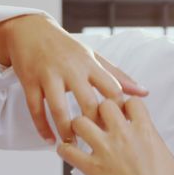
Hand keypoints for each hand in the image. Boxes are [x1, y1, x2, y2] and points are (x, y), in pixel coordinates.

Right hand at [0, 15, 146, 142]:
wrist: (31, 29)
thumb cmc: (67, 48)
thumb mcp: (94, 57)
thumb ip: (118, 76)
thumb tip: (144, 93)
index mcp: (90, 64)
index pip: (111, 89)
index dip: (118, 112)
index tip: (119, 128)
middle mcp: (71, 69)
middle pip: (88, 102)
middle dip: (94, 126)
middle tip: (97, 142)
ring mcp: (49, 75)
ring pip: (59, 109)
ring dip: (66, 131)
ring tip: (73, 144)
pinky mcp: (29, 80)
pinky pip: (36, 109)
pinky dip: (42, 127)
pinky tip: (49, 140)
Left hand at [57, 99, 173, 174]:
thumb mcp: (164, 154)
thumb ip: (149, 137)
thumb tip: (140, 130)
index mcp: (145, 131)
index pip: (130, 101)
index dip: (124, 105)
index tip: (122, 113)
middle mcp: (124, 136)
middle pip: (103, 104)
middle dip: (100, 111)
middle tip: (99, 122)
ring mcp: (106, 152)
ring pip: (80, 121)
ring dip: (79, 127)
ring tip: (82, 135)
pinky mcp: (92, 170)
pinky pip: (67, 151)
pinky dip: (64, 150)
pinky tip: (70, 153)